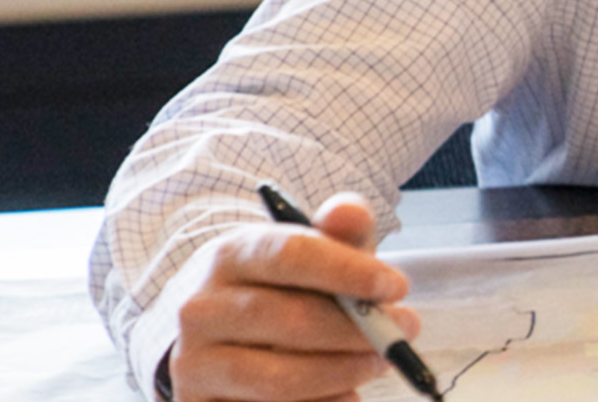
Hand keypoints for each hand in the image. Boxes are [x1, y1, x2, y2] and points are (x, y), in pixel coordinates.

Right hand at [165, 192, 422, 401]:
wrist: (215, 338)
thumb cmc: (279, 291)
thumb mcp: (309, 255)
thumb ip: (338, 232)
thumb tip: (349, 213)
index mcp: (229, 256)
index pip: (289, 255)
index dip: (349, 271)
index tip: (398, 286)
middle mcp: (200, 308)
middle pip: (290, 320)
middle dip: (359, 330)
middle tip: (403, 332)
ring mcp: (195, 363)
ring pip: (278, 378)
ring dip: (343, 372)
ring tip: (379, 361)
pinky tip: (347, 393)